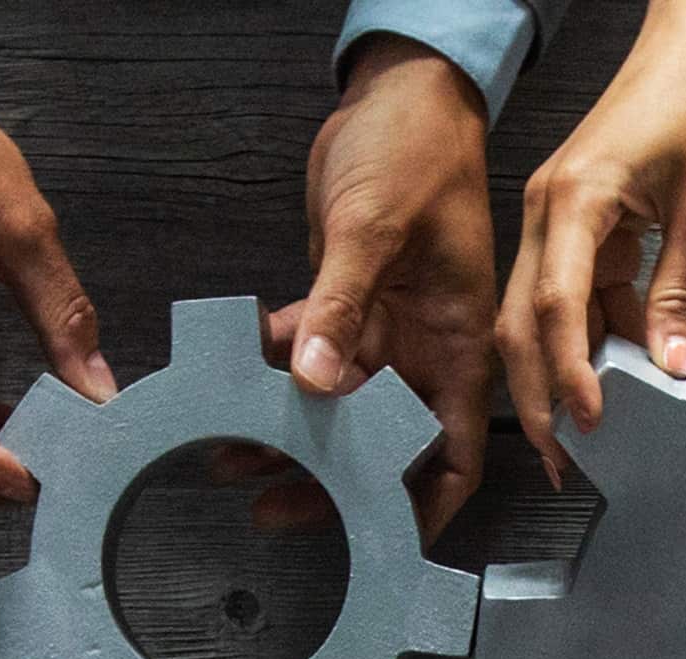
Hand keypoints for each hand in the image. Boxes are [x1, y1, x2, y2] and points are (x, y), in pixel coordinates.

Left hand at [255, 36, 494, 538]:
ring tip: (230, 460)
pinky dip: (268, 375)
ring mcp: (381, 332)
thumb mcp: (377, 227)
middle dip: (331, 484)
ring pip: (332, 410)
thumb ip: (340, 307)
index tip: (382, 542)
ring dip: (285, 436)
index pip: (454, 453)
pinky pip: (303, 356)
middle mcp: (421, 351)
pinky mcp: (343, 306)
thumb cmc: (419, 147)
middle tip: (273, 507)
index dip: (424, 507)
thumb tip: (314, 381)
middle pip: (381, 447)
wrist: (397, 89)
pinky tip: (227, 390)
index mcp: (458, 344)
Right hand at [497, 0, 685, 485]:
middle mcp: (544, 215)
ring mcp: (549, 223)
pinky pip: (566, 299)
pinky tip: (612, 373)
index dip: (569, 372)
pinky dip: (586, 339)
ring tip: (585, 430)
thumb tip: (671, 367)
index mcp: (574, 202)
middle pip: (521, 325)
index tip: (589, 420)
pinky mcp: (566, 229)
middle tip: (561, 454)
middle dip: (537, 395)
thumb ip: (680, 292)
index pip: (558, 306)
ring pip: (535, 319)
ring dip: (559, 374)